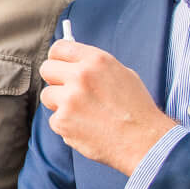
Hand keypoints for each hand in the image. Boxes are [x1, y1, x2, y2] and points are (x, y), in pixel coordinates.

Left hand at [38, 39, 177, 174]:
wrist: (143, 140)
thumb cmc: (137, 109)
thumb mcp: (122, 74)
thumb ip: (95, 67)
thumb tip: (74, 64)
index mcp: (96, 60)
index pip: (59, 48)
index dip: (57, 58)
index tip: (59, 65)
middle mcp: (80, 76)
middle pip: (46, 69)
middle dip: (54, 79)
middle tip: (67, 90)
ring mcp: (69, 99)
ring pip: (47, 95)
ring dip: (59, 104)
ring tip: (81, 112)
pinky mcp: (62, 121)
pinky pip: (54, 119)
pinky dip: (65, 125)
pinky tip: (85, 128)